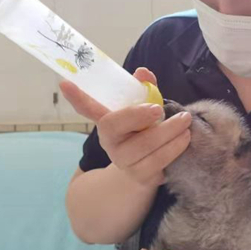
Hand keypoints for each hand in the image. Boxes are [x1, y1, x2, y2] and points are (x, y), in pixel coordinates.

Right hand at [59, 68, 191, 187]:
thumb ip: (144, 91)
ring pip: (144, 146)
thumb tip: (144, 73)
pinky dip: (174, 149)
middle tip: (161, 109)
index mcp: (108, 123)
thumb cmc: (145, 133)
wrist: (146, 171)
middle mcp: (111, 143)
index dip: (77, 97)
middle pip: (117, 126)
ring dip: (169, 132)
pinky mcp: (141, 176)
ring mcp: (124, 161)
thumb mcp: (144, 110)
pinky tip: (185, 139)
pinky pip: (158, 162)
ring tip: (185, 121)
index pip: (88, 108)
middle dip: (140, 115)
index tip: (65, 83)